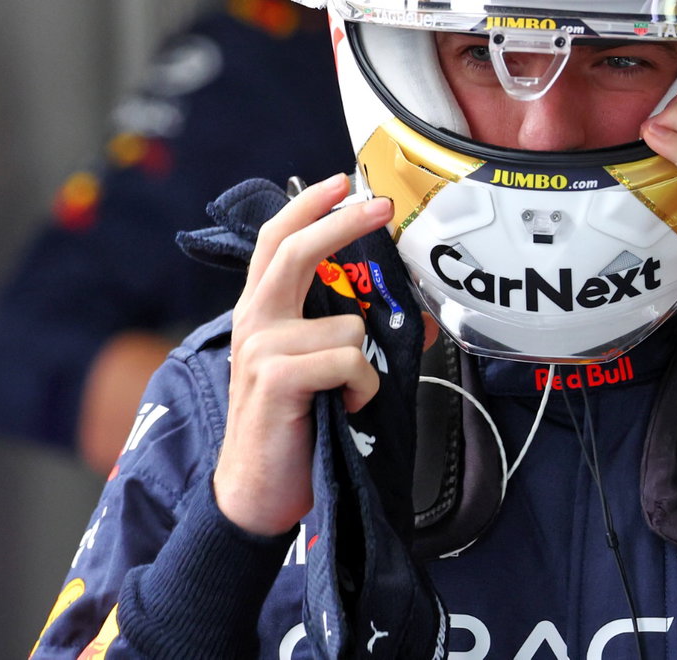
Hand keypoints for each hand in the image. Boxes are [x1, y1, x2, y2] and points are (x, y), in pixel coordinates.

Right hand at [213, 174, 392, 535]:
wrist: (257, 496)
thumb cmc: (295, 430)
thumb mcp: (329, 375)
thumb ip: (358, 338)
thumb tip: (423, 319)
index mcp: (263, 314)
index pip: (276, 242)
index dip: (308, 207)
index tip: (341, 181)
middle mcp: (254, 323)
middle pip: (294, 251)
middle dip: (342, 222)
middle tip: (382, 206)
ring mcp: (260, 350)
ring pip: (347, 326)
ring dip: (365, 365)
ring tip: (346, 398)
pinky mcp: (276, 380)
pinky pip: (348, 361)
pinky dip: (362, 388)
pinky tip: (343, 410)